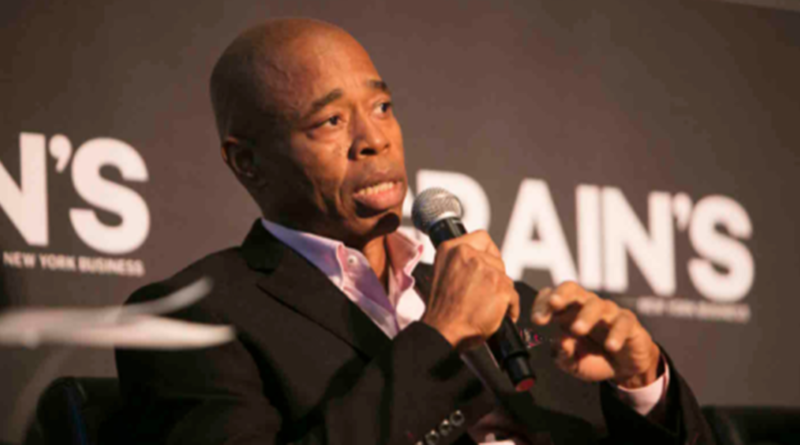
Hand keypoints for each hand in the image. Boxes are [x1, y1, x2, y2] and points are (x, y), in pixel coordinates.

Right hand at [421, 231, 519, 351]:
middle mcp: (468, 255)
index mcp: (451, 249)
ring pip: (505, 277)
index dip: (488, 252)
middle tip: (483, 293)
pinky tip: (497, 315)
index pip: (481, 237)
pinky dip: (509, 308)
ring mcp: (486, 269)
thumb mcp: (443, 273)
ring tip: (487, 306)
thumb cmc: (442, 311)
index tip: (488, 263)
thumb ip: (460, 262)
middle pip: (496, 260)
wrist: (443, 330)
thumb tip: (479, 260)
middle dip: (494, 277)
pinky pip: (513, 295)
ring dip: (501, 293)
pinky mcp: (500, 286)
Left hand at [531, 282, 660, 388]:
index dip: (542, 304)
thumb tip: (560, 343)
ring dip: (585, 316)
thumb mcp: (572, 364)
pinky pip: (622, 322)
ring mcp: (607, 312)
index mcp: (565, 313)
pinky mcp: (628, 322)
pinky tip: (611, 346)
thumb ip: (562, 356)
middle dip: (561, 294)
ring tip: (577, 330)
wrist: (623, 368)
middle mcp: (584, 306)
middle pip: (572, 289)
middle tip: (553, 304)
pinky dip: (616, 333)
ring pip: (596, 305)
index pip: (550, 297)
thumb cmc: (592, 359)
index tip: (537, 320)